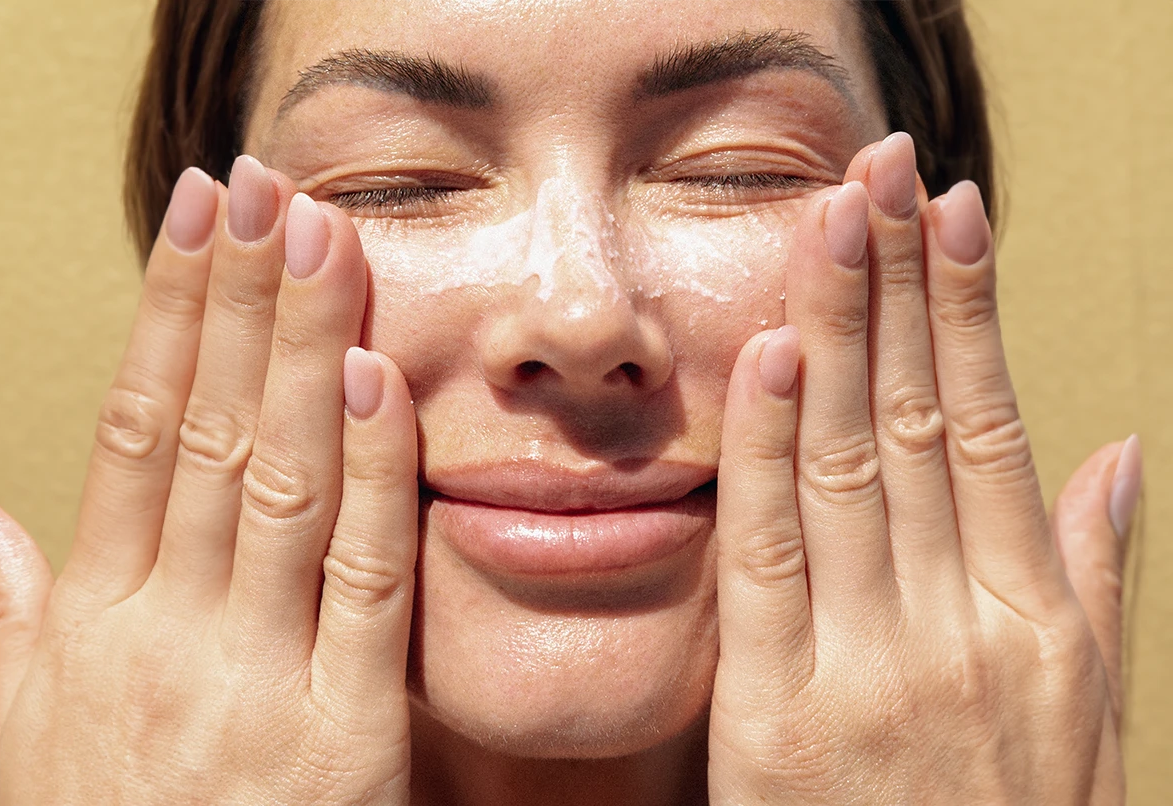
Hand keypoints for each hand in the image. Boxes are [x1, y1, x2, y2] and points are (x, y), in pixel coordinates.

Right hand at [0, 158, 417, 803]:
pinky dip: (371, 477)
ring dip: (304, 352)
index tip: (196, 221)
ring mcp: (256, 680)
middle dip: (239, 301)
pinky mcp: (347, 733)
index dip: (167, 317)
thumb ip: (6, 609)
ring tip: (325, 242)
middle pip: (209, 434)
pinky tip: (378, 381)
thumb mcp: (35, 724)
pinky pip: (362, 583)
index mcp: (94, 620)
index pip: (134, 431)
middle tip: (267, 188)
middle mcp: (167, 635)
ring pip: (281, 483)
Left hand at [710, 133, 1131, 803]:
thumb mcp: (1083, 719)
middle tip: (881, 169)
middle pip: (919, 415)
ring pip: (850, 458)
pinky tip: (771, 354)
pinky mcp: (779, 712)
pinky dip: (771, 448)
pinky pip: (771, 554)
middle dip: (898, 282)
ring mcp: (873, 665)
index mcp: (1036, 620)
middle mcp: (962, 625)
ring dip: (837, 325)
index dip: (967, 310)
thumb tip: (1121, 455)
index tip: (950, 213)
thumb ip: (1095, 582)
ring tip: (829, 217)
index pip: (991, 422)